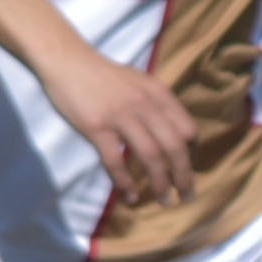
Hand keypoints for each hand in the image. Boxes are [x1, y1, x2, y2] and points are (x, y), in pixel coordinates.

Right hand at [51, 41, 194, 208]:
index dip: (193, 153)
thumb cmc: (105, 75)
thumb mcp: (140, 82)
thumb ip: (158, 104)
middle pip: (174, 146)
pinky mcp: (97, 127)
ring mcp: (121, 115)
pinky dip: (125, 182)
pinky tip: (131, 197)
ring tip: (164, 200)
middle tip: (187, 196)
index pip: (188, 129)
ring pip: (151, 156)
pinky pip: (116, 161)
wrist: (68, 61)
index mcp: (159, 94)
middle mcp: (145, 104)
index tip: (190, 169)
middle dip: (184, 175)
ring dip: (161, 183)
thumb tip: (175, 133)